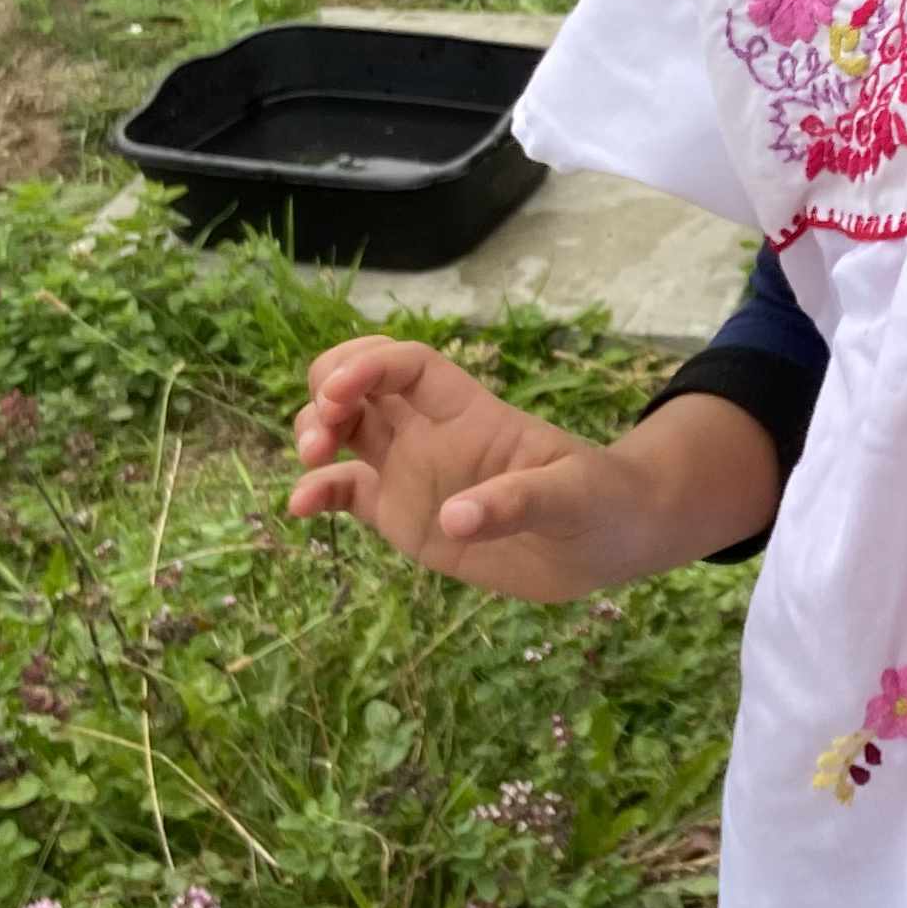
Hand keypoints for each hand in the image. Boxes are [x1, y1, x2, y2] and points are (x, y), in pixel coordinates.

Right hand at [289, 338, 660, 601]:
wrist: (606, 543)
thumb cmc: (599, 500)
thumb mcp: (572, 495)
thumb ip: (516, 502)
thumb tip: (453, 520)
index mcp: (468, 411)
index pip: (407, 364)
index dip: (368, 365)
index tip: (338, 394)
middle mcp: (430, 433)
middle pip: (360, 383)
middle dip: (327, 391)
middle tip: (323, 434)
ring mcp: (413, 472)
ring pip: (345, 430)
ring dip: (314, 432)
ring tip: (314, 462)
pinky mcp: (404, 516)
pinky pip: (349, 493)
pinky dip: (318, 493)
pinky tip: (300, 507)